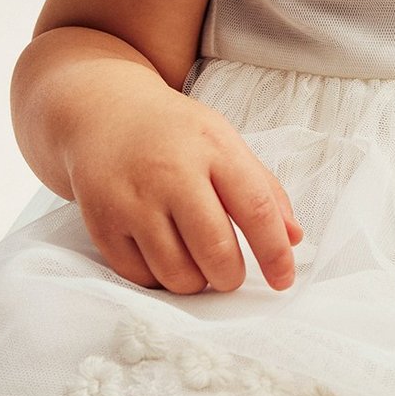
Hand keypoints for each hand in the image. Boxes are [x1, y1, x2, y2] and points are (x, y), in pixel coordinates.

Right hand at [67, 85, 303, 294]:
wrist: (103, 113)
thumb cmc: (174, 133)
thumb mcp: (225, 142)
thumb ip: (264, 189)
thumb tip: (293, 237)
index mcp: (213, 148)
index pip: (256, 209)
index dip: (275, 253)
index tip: (284, 279)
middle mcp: (171, 173)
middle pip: (215, 250)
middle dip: (231, 277)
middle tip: (230, 274)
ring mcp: (132, 200)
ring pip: (176, 273)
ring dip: (196, 282)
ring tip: (196, 263)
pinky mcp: (101, 223)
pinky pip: (140, 276)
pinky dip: (159, 279)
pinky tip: (164, 257)